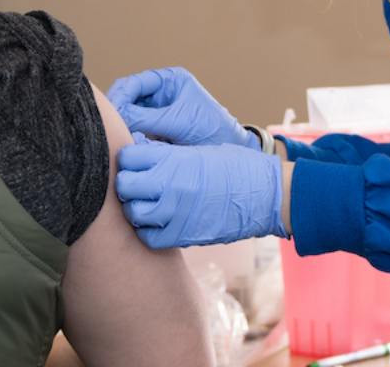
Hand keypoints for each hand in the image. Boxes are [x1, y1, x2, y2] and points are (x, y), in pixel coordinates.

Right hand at [106, 67, 258, 148]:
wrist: (231, 153)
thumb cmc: (214, 131)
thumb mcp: (179, 121)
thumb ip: (146, 118)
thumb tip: (116, 116)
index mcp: (169, 81)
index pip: (133, 84)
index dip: (119, 97)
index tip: (112, 112)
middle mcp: (160, 95)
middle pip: (126, 100)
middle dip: (118, 113)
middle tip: (111, 128)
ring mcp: (157, 114)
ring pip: (127, 118)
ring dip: (122, 127)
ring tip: (120, 138)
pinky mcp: (155, 134)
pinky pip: (134, 133)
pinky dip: (129, 139)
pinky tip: (128, 147)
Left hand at [116, 134, 285, 247]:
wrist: (265, 194)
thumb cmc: (236, 166)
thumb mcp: (199, 150)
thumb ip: (168, 155)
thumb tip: (141, 157)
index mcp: (173, 158)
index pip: (127, 157)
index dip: (129, 160)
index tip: (137, 163)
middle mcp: (168, 184)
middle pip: (124, 186)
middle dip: (128, 184)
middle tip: (140, 185)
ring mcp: (174, 212)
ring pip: (133, 213)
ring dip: (137, 208)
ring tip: (150, 204)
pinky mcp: (182, 235)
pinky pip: (149, 237)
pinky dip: (149, 231)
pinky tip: (159, 223)